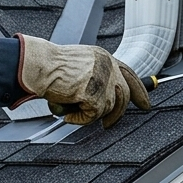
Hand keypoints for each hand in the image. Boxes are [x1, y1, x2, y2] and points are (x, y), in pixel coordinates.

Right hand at [16, 35, 150, 126]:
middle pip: (124, 95)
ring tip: (70, 108)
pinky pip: (92, 116)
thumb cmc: (48, 67)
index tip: (145, 104)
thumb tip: (103, 97)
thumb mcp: (78, 66)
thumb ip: (94, 76)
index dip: (139, 91)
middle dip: (118, 114)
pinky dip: (78, 118)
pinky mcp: (95, 94)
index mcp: (104, 57)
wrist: (37, 66)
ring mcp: (103, 79)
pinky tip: (66, 112)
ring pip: (108, 108)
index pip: (129, 74)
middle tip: (108, 125)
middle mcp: (108, 65)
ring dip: (89, 113)